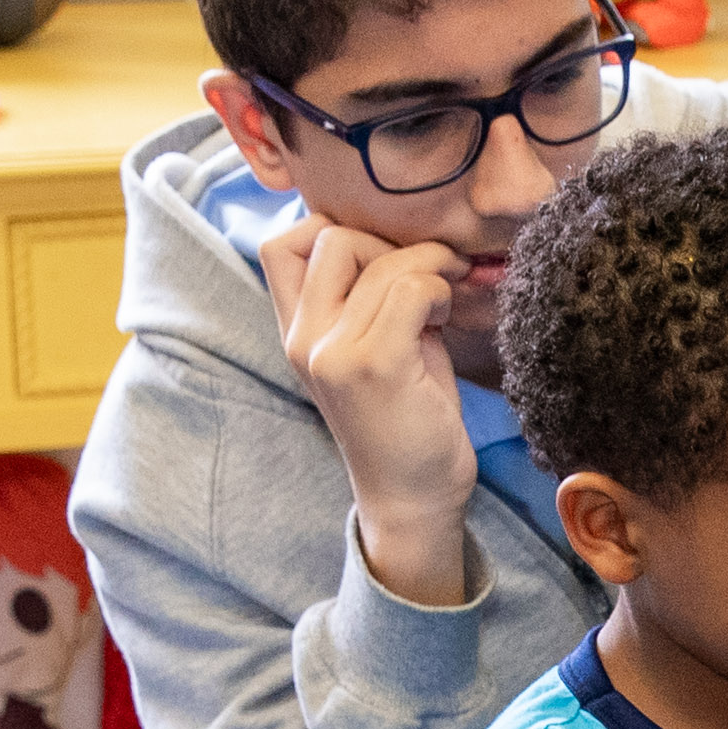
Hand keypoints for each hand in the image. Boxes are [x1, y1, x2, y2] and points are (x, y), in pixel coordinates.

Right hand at [259, 219, 481, 607]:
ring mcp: (332, 353)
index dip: (333, 229)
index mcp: (295, 332)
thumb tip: (399, 235)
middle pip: (328, 236)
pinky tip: (446, 316)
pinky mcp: (374, 366)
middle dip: (387, 241)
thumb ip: (368, 296)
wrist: (414, 499)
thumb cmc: (406, 421)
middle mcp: (302, 339)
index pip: (281, 245)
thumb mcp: (374, 347)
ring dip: (427, 265)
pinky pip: (410, 288)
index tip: (382, 256)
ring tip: (445, 296)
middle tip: (425, 273)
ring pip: (378, 260)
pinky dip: (438, 287)